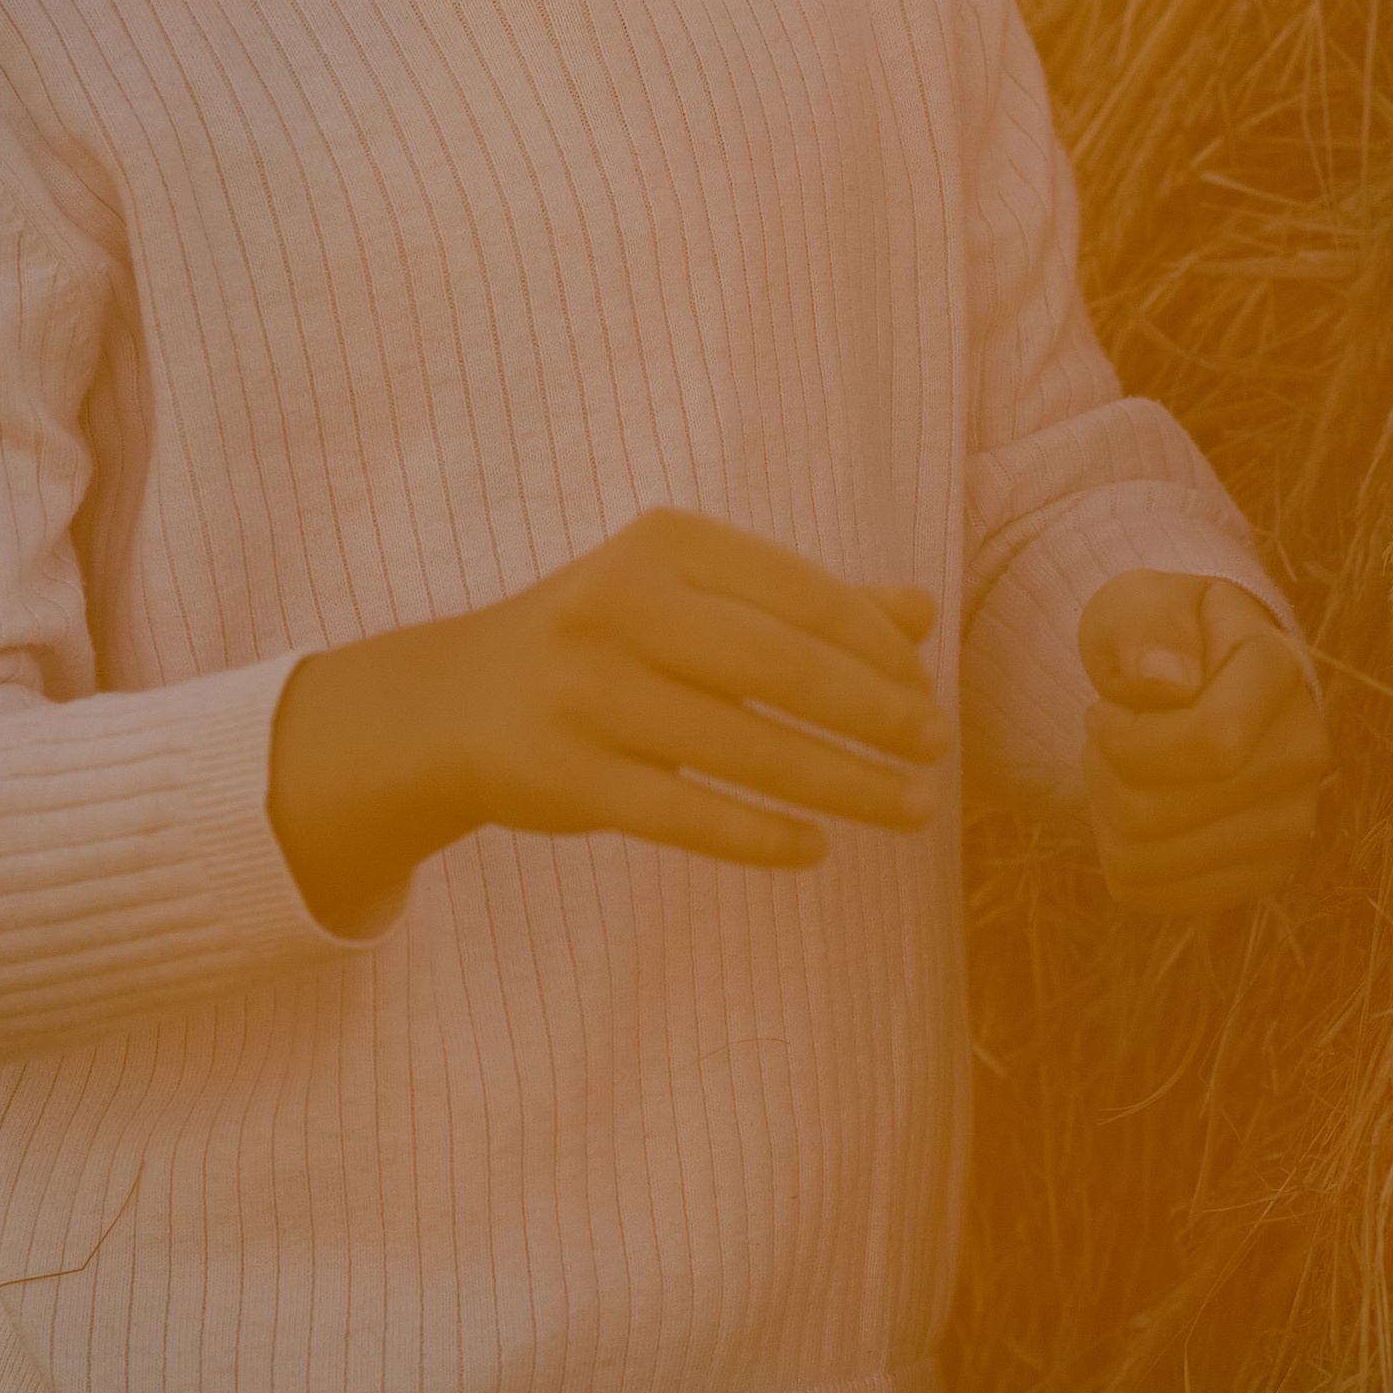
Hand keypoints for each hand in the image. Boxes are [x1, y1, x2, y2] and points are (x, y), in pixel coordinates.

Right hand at [273, 509, 948, 929]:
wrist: (454, 705)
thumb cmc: (605, 642)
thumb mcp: (693, 599)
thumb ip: (804, 604)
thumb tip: (923, 613)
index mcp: (663, 546)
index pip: (800, 592)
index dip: (877, 647)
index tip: (926, 690)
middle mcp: (620, 609)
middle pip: (781, 668)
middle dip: (874, 713)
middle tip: (938, 748)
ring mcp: (589, 696)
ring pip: (745, 749)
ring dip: (844, 783)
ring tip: (913, 808)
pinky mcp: (568, 777)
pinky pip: (686, 814)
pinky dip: (759, 835)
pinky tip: (816, 846)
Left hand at [1078, 573, 1322, 916]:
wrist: (1201, 681)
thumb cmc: (1161, 638)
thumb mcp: (1140, 602)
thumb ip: (1148, 625)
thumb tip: (1167, 682)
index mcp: (1279, 671)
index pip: (1211, 743)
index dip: (1126, 739)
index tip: (1102, 710)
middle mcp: (1304, 752)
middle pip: (1159, 809)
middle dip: (1103, 772)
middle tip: (1108, 736)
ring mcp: (1293, 821)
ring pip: (1146, 857)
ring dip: (1107, 812)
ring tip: (1123, 769)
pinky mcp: (1266, 871)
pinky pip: (1153, 894)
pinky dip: (1120, 856)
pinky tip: (1138, 810)